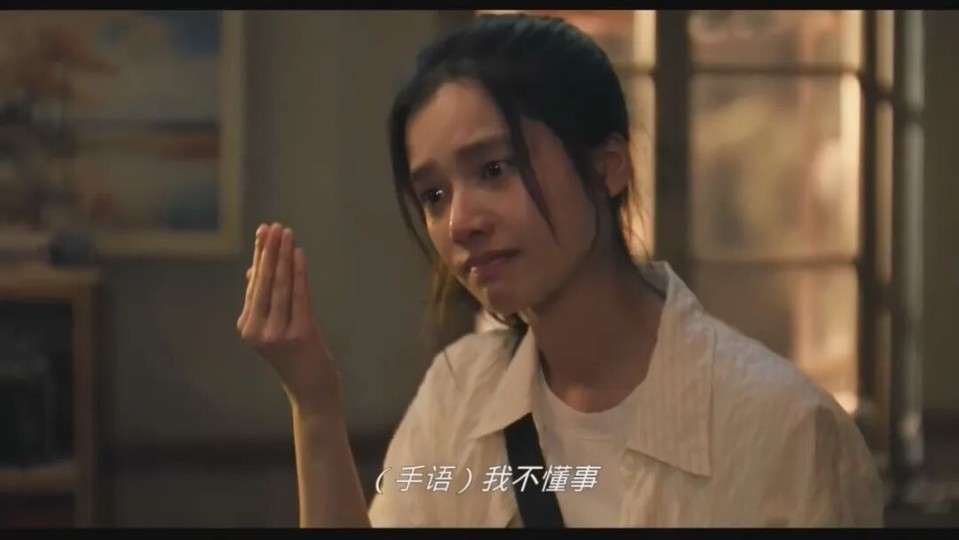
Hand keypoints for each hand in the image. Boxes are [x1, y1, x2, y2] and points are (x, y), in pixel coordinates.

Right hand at [237, 223, 340, 414]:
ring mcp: (277, 333)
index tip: (264, 231)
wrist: (312, 390)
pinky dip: (298, 273)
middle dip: (270, 251)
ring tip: (286, 233)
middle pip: (264, 282)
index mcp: (247, 327)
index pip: (255, 283)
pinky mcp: (299, 334)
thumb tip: (254, 269)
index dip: (260, 255)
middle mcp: (257, 330)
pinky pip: (298, 296)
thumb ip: (264, 300)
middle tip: (275, 226)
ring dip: (283, 256)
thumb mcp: (275, 328)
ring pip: (280, 286)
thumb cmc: (296, 357)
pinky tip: (298, 254)